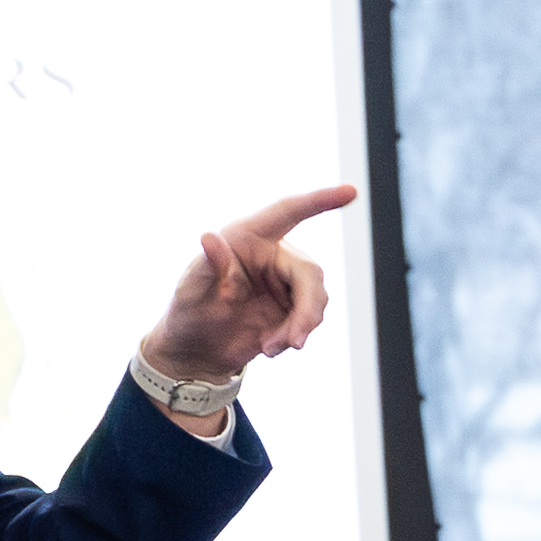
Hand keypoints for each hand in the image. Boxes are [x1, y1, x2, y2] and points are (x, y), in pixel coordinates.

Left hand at [143, 185, 356, 382]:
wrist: (199, 349)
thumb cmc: (189, 311)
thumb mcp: (191, 289)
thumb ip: (208, 265)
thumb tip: (211, 237)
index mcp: (248, 236)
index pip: (288, 212)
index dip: (320, 201)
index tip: (350, 192)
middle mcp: (272, 254)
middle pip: (309, 272)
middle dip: (308, 309)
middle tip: (296, 341)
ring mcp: (285, 281)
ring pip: (315, 298)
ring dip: (300, 327)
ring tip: (272, 347)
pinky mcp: (293, 306)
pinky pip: (309, 319)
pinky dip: (294, 336)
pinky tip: (270, 347)